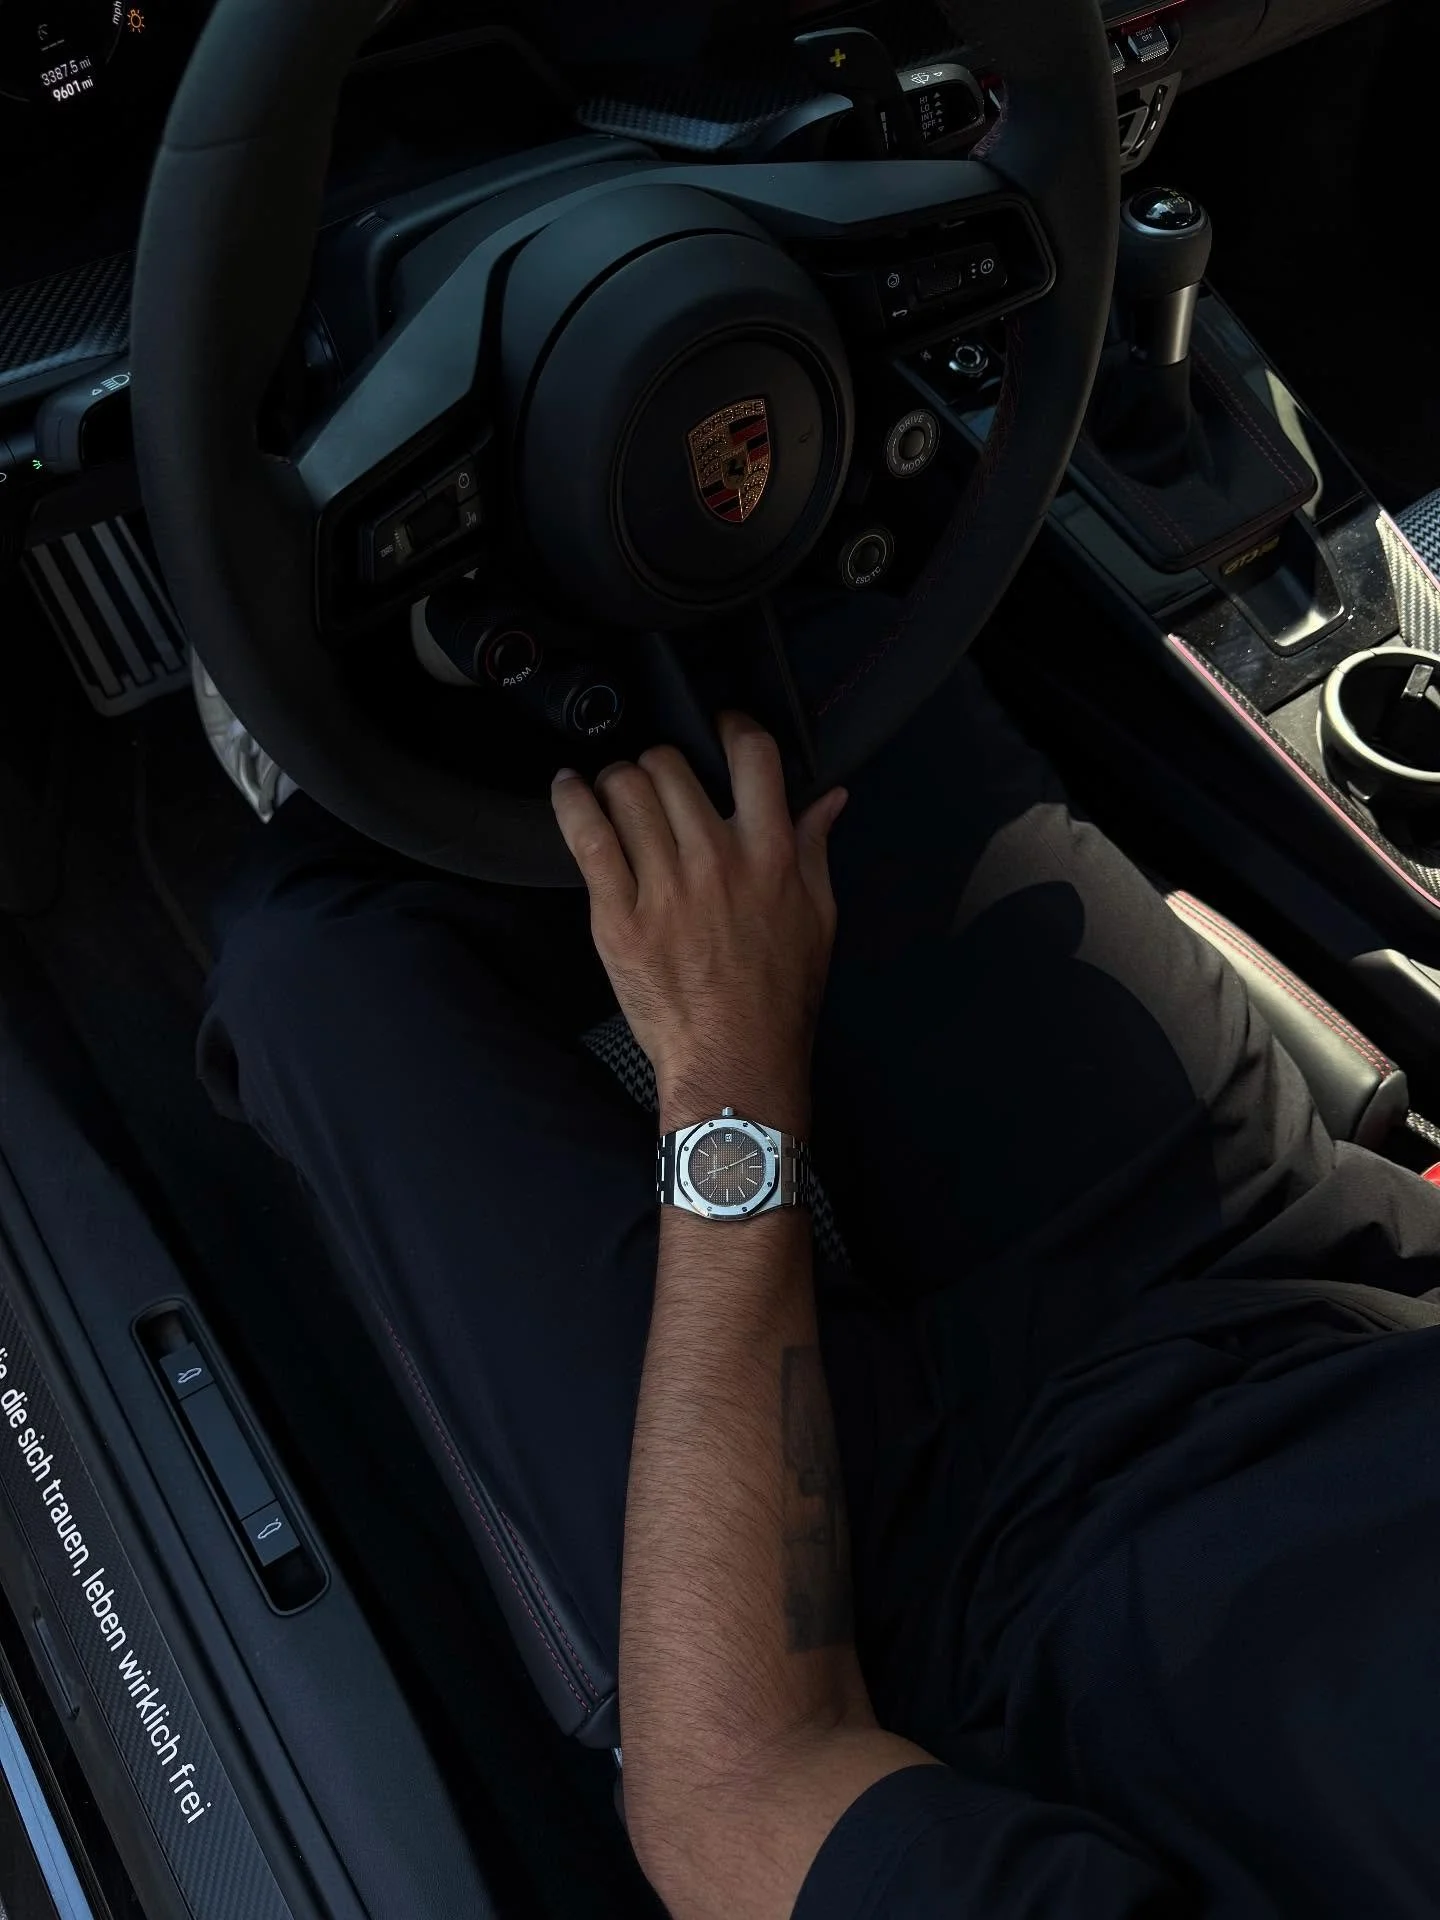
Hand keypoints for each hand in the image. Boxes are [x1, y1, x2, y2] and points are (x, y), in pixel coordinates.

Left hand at [551, 715, 846, 1134]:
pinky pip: (588, 837)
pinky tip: (568, 789)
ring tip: (616, 793)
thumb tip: (830, 798)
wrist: (735, 1062)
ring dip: (618, 781)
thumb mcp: (818, 918)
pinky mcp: (618, 917)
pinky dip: (571, 802)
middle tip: (656, 782)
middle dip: (659, 763)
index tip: (718, 726)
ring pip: (627, 790)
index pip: (753, 756)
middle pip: (672, 765)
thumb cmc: (778, 998)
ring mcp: (664, 887)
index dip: (731, 726)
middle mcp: (716, 860)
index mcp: (771, 855)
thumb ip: (816, 848)